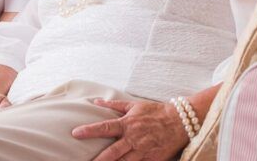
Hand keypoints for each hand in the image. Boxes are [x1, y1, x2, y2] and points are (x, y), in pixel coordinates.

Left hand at [72, 99, 188, 160]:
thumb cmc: (156, 112)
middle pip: (112, 152)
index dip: (89, 131)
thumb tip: (97, 101)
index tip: (75, 133)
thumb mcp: (135, 105)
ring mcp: (143, 151)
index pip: (105, 127)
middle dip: (99, 160)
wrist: (180, 121)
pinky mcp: (153, 159)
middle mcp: (133, 139)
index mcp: (127, 124)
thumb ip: (115, 104)